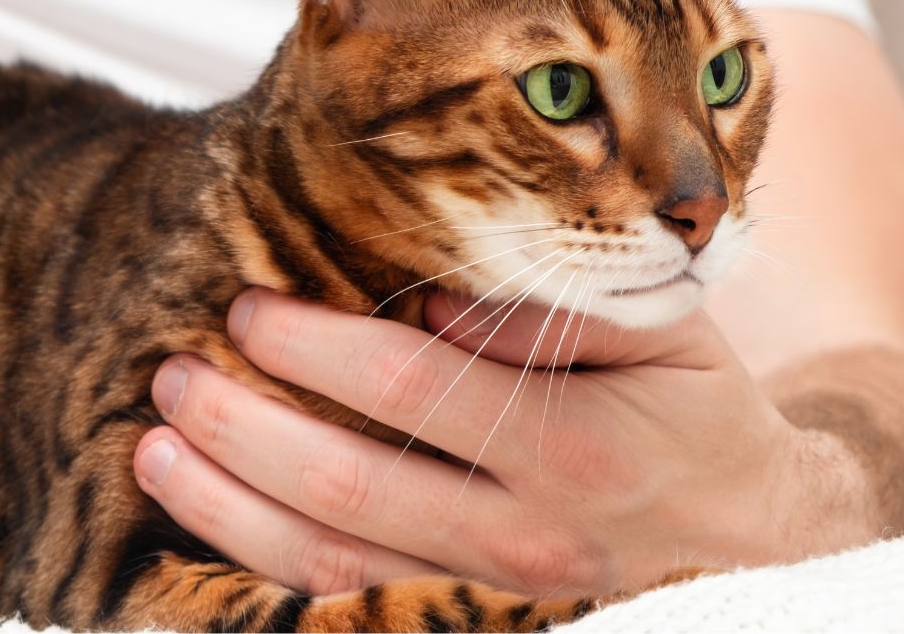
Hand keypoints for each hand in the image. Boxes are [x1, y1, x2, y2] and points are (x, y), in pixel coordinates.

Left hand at [133, 288, 884, 596]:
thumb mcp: (661, 333)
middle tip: (173, 375)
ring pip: (329, 564)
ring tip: (154, 450)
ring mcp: (488, 594)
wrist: (748, 536)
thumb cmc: (688, 413)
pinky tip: (209, 527)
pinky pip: (348, 606)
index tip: (249, 307)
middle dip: (240, 426)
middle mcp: (522, 537)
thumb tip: (439, 301)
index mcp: (572, 450)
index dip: (314, 346)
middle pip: (345, 486)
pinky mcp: (465, 620)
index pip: (409, 388)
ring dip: (227, 507)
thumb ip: (555, 309)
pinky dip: (266, 570)